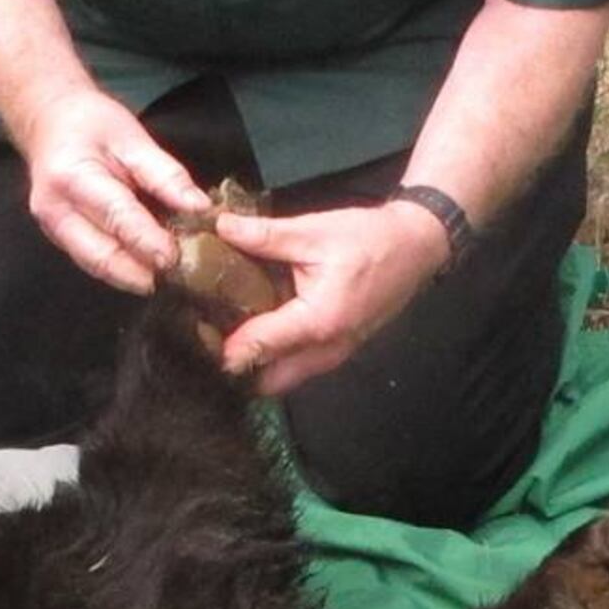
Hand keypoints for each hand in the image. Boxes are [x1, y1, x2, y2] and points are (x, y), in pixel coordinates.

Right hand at [21, 86, 205, 294]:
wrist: (49, 124)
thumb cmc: (90, 125)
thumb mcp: (132, 138)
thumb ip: (165, 174)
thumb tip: (198, 208)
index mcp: (72, 178)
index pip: (117, 217)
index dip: (148, 241)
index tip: (175, 258)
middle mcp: (55, 211)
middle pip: (101, 255)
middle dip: (140, 272)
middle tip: (177, 276)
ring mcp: (53, 230)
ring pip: (97, 266)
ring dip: (134, 276)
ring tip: (168, 276)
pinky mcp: (60, 241)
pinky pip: (94, 261)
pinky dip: (123, 267)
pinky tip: (148, 268)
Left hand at [210, 197, 445, 395]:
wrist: (418, 248)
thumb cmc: (369, 239)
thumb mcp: (313, 230)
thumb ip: (264, 235)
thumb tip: (218, 227)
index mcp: (318, 322)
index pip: (257, 347)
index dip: (219, 345)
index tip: (190, 332)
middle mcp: (325, 351)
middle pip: (265, 381)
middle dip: (235, 366)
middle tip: (205, 334)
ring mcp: (334, 357)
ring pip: (281, 380)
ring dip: (254, 365)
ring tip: (224, 332)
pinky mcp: (337, 353)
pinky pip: (296, 368)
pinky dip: (273, 359)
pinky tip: (254, 328)